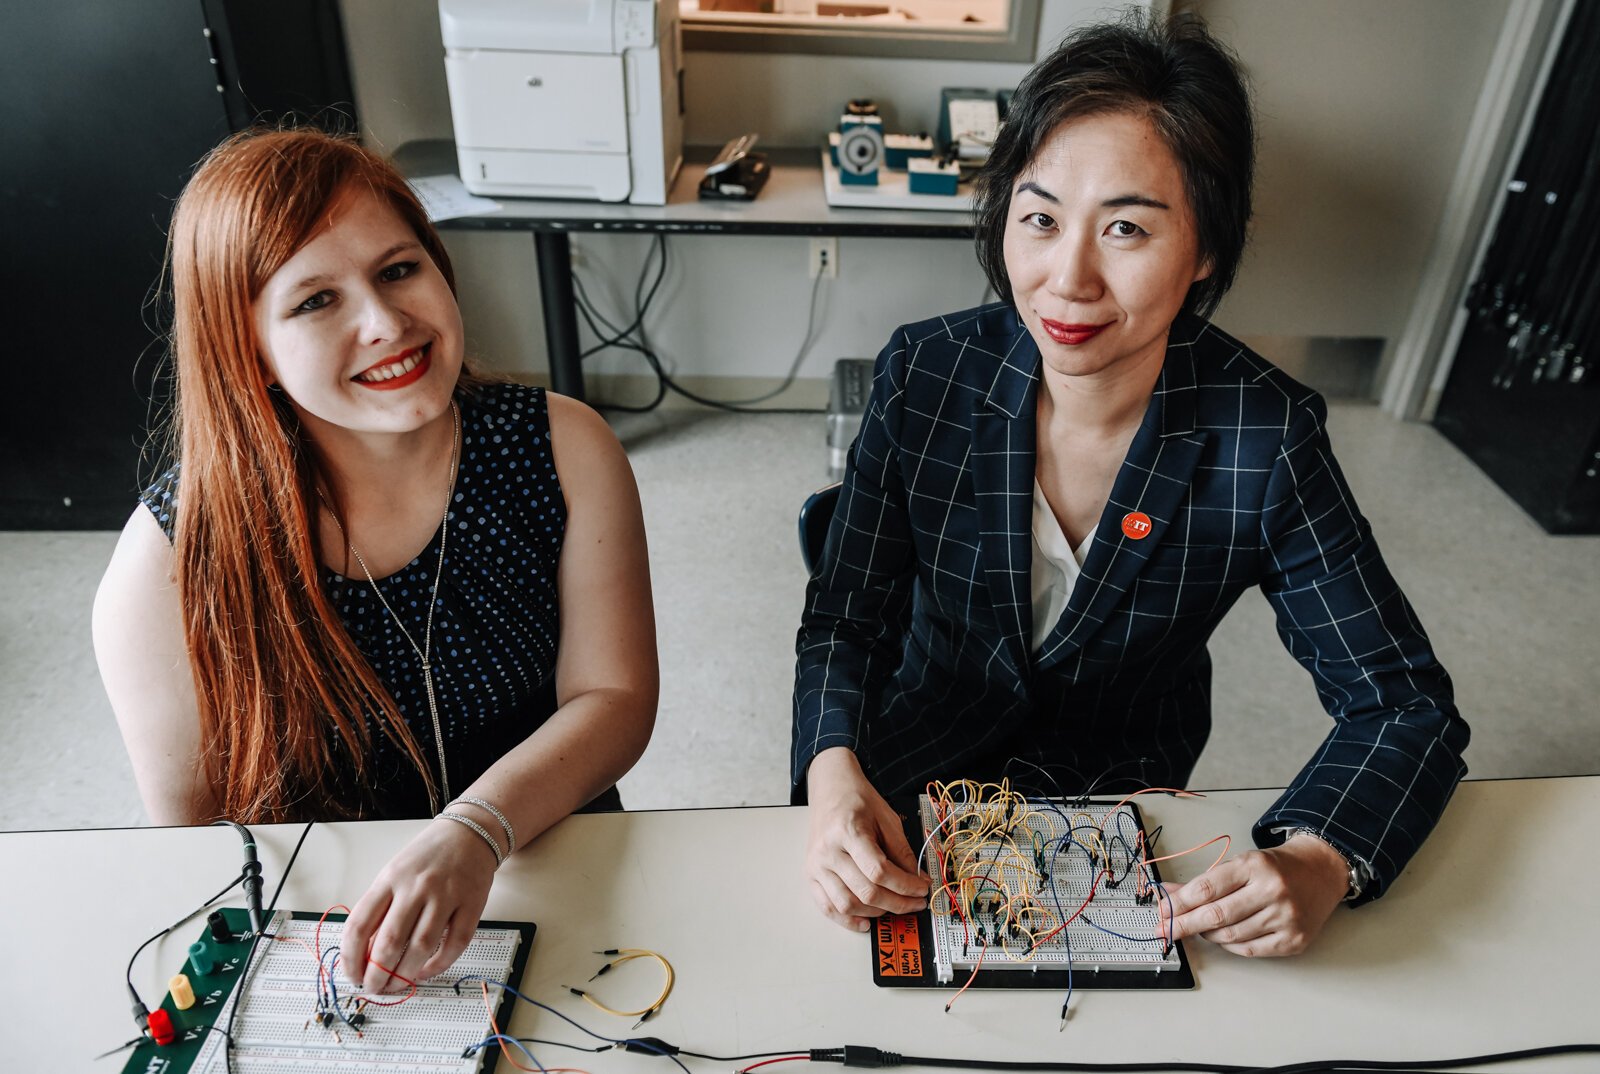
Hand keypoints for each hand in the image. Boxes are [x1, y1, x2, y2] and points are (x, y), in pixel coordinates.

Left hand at [341, 817, 498, 992]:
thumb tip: (366, 954)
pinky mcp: (471, 905)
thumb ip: (381, 908)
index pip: (359, 925)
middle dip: (377, 975)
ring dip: (405, 975)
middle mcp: (416, 887)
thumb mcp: (395, 873)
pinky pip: (455, 944)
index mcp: (390, 879)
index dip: (351, 959)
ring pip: (421, 947)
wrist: (470, 833)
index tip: (352, 975)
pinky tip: (427, 970)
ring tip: (397, 986)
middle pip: (389, 943)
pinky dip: (439, 964)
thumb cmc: (429, 855)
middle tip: (374, 988)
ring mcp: (446, 896)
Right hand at [804, 747, 930, 930]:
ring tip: (894, 908)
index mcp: (848, 831)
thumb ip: (902, 850)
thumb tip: (916, 879)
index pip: (880, 871)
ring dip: (876, 913)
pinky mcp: (811, 874)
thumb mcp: (887, 818)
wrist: (830, 788)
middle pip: (865, 891)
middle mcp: (828, 850)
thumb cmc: (857, 799)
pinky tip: (865, 922)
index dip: (906, 886)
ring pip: (847, 904)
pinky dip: (847, 920)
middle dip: (897, 903)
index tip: (922, 888)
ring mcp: (816, 864)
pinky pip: (827, 906)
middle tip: (916, 903)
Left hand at [1161, 834, 1348, 956]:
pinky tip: (1223, 937)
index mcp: (1255, 866)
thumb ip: (1207, 881)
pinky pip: (1249, 950)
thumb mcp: (1241, 863)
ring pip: (1231, 936)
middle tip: (1165, 929)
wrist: (1320, 872)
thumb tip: (1172, 896)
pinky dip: (1230, 946)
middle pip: (1216, 915)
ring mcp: (1285, 918)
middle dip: (1184, 924)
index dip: (1180, 903)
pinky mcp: (1294, 940)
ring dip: (1207, 935)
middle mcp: (1272, 891)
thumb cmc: (1277, 868)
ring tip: (1199, 928)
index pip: (1207, 888)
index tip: (1162, 911)